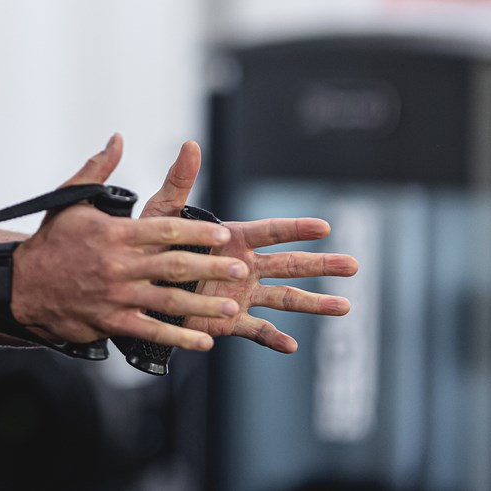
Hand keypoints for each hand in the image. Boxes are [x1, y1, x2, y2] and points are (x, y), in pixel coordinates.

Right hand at [9, 134, 247, 352]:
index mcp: (113, 234)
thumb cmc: (50, 241)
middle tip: (240, 268)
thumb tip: (117, 139)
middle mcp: (117, 265)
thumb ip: (98, 170)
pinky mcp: (110, 322)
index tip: (222, 234)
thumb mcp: (70, 200)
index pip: (163, 230)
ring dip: (201, 305)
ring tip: (230, 307)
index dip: (196, 231)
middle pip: (172, 265)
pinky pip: (150, 331)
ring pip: (167, 301)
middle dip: (209, 267)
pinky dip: (178, 338)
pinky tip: (202, 341)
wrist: (20, 285)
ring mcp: (115, 296)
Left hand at [141, 141, 358, 352]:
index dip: (296, 228)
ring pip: (285, 298)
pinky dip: (273, 339)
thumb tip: (190, 144)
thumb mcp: (162, 213)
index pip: (271, 231)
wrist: (137, 286)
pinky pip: (256, 331)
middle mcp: (244, 265)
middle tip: (353, 265)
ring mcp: (240, 293)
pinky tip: (291, 346)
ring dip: (314, 303)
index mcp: (233, 238)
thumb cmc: (149, 245)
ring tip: (344, 307)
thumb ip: (179, 182)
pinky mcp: (228, 320)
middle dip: (322, 264)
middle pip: (290, 264)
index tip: (324, 226)